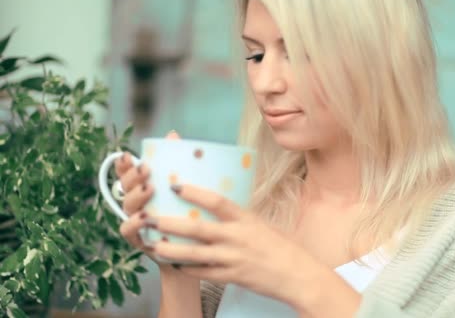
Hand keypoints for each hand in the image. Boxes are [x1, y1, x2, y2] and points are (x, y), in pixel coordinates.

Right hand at [115, 131, 179, 269]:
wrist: (195, 254)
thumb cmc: (188, 216)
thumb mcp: (186, 188)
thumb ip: (178, 163)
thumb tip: (173, 135)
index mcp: (144, 191)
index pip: (129, 174)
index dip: (124, 165)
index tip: (128, 155)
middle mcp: (136, 206)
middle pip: (124, 188)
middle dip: (131, 177)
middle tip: (145, 169)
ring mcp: (136, 223)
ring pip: (126, 207)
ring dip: (135, 196)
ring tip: (148, 188)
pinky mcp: (140, 241)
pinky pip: (129, 232)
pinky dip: (134, 223)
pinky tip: (143, 217)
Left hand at [144, 184, 339, 309]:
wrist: (298, 275)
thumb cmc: (282, 247)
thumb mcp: (262, 224)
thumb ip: (240, 218)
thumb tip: (219, 207)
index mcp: (246, 219)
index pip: (217, 201)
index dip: (194, 192)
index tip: (174, 185)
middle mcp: (237, 237)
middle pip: (197, 228)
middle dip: (170, 223)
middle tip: (148, 218)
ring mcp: (233, 258)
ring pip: (194, 254)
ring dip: (170, 249)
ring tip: (152, 245)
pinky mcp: (233, 277)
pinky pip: (204, 273)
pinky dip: (188, 270)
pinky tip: (175, 266)